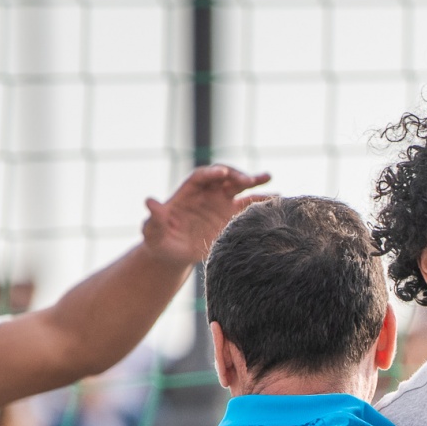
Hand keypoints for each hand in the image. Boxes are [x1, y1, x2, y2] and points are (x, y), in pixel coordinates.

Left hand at [140, 165, 271, 267]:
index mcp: (188, 193)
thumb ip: (154, 218)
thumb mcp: (153, 232)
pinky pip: (249, 206)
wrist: (173, 253)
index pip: (201, 176)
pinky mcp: (232, 216)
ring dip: (253, 181)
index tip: (221, 173)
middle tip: (248, 180)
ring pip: (240, 187)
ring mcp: (221, 203)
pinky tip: (277, 199)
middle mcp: (207, 193)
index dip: (211, 173)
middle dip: (235, 175)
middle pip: (223, 177)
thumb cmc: (160, 241)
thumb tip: (149, 202)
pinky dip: (262, 201)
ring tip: (268, 177)